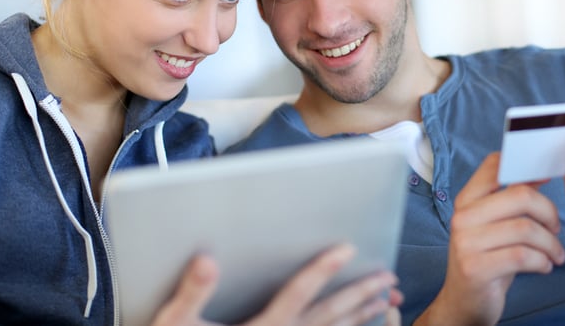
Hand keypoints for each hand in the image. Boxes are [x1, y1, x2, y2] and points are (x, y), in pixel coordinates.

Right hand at [152, 244, 399, 325]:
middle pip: (329, 314)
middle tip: (389, 277)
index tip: (348, 247)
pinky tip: (364, 325)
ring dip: (362, 315)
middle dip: (361, 292)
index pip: (298, 292)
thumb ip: (192, 292)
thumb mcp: (175, 322)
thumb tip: (207, 259)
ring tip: (387, 300)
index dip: (323, 268)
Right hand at [416, 153, 564, 325]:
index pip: (494, 167)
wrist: (463, 302)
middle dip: (548, 212)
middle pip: (520, 196)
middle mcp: (463, 217)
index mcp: (466, 201)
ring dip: (551, 243)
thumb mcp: (495, 225)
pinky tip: (544, 266)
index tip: (547, 177)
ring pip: (526, 229)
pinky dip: (543, 261)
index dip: (526, 167)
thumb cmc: (486, 259)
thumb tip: (538, 173)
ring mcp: (466, 243)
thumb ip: (512, 199)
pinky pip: (523, 256)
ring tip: (555, 254)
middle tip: (555, 228)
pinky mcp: (476, 268)